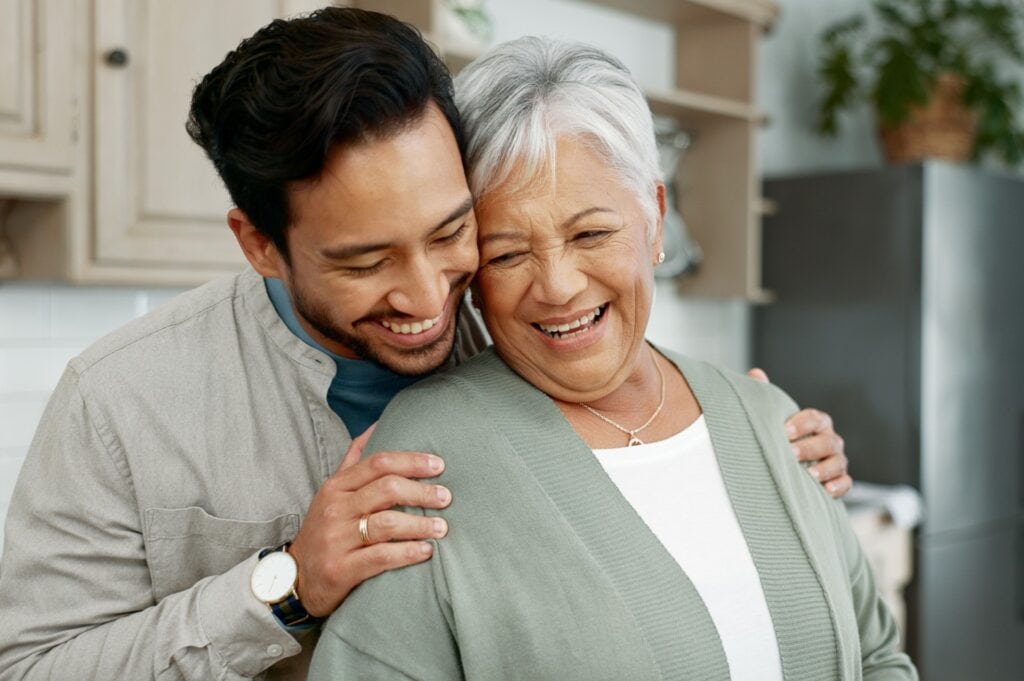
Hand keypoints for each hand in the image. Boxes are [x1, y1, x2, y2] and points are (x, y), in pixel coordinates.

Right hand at [287, 423, 451, 616]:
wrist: (295, 578)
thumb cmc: (324, 529)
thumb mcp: (332, 492)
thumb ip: (354, 460)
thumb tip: (378, 424)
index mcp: (337, 487)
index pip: (378, 463)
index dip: (412, 461)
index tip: (439, 465)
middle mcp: (336, 509)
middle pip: (387, 490)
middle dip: (422, 492)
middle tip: (446, 497)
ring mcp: (337, 539)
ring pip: (387, 523)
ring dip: (420, 524)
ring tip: (442, 527)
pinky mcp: (341, 569)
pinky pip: (381, 557)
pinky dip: (407, 553)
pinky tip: (426, 551)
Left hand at [747, 368, 852, 498]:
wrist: (787, 468)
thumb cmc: (780, 438)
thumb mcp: (773, 418)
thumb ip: (766, 397)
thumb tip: (756, 374)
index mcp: (817, 423)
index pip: (816, 418)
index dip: (802, 423)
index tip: (784, 431)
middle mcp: (830, 440)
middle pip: (828, 441)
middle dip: (810, 447)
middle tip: (790, 453)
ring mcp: (837, 461)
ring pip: (838, 462)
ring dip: (825, 469)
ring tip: (808, 474)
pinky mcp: (839, 482)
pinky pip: (846, 484)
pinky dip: (838, 487)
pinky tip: (825, 490)